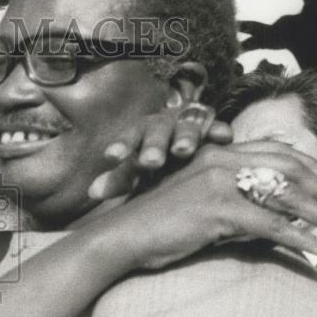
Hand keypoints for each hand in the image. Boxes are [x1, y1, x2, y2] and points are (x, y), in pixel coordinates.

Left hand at [89, 105, 231, 198]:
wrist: (184, 137)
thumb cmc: (154, 161)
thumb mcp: (136, 171)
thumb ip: (116, 181)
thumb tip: (92, 193)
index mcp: (140, 134)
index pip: (129, 138)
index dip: (121, 146)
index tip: (112, 156)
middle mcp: (163, 125)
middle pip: (157, 131)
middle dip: (153, 145)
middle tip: (151, 162)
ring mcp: (188, 123)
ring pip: (186, 125)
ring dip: (185, 137)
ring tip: (183, 151)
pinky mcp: (213, 125)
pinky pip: (216, 125)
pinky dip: (219, 129)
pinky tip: (224, 136)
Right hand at [109, 141, 316, 268]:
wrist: (121, 234)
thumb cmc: (157, 224)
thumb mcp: (197, 199)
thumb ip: (231, 195)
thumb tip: (270, 214)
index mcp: (217, 152)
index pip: (278, 152)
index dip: (312, 172)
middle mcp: (221, 159)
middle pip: (291, 168)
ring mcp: (219, 182)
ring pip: (288, 194)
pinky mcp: (218, 209)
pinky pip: (272, 224)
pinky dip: (301, 239)